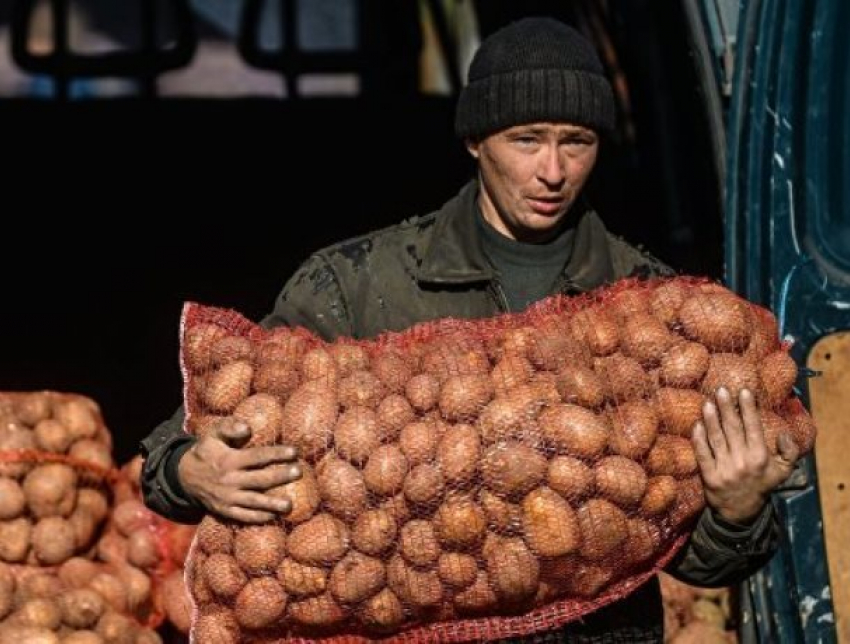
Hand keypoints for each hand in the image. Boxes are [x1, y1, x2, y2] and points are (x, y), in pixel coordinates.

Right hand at [178, 417, 300, 522]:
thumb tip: (248, 428)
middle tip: (298, 472)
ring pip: (253, 502)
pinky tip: (273, 517)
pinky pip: (244, 516)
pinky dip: (258, 518)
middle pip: (260, 479)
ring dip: (272, 504)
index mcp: (229, 460)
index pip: (257, 456)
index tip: (294, 451)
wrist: (184, 477)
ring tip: (289, 505)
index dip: (276, 454)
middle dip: (280, 476)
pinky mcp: (225, 511)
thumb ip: (229, 427)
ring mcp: (227, 498)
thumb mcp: (212, 434)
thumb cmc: (206, 451)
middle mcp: (229, 481)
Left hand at [692, 387, 798, 523]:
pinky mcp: (709, 476)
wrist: (739, 512)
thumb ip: (789, 452)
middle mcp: (742, 462)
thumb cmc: (761, 485)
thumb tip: (785, 433)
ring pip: (716, 438)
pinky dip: (699, 439)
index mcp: (760, 457)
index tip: (744, 391)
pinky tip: (696, 424)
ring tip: (708, 402)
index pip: (753, 427)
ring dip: (711, 419)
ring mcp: (724, 469)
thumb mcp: (782, 472)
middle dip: (727, 407)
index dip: (748, 408)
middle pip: (733, 429)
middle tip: (721, 389)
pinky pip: (702, 454)